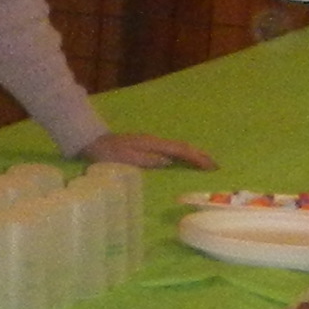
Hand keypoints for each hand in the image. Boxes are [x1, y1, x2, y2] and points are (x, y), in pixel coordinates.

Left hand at [82, 130, 216, 170]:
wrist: (92, 142)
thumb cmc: (107, 153)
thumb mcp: (125, 158)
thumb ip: (146, 159)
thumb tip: (168, 161)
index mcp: (153, 144)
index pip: (181, 150)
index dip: (197, 158)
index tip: (211, 167)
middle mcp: (155, 141)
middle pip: (183, 147)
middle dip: (200, 156)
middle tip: (216, 167)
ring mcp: (152, 143)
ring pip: (179, 148)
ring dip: (194, 155)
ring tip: (207, 165)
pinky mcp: (148, 146)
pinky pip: (172, 150)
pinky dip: (183, 155)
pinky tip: (185, 161)